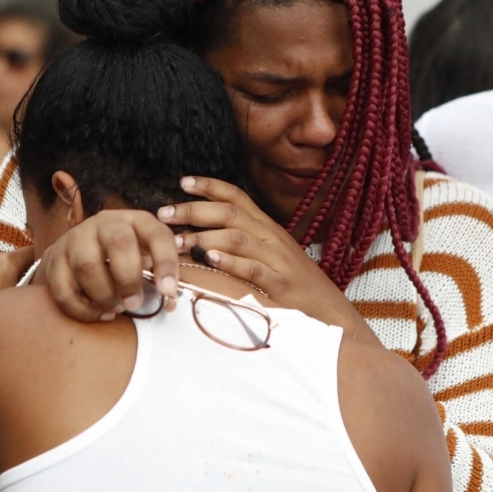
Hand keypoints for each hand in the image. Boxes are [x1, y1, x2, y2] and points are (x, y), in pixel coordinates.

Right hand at [34, 210, 180, 322]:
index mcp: (135, 221)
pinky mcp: (54, 259)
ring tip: (116, 309)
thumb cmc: (120, 256)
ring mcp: (76, 238)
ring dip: (104, 294)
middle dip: (128, 278)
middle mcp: (105, 223)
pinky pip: (64, 288)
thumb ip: (158, 277)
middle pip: (118, 242)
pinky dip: (82, 308)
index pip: (157, 235)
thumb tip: (170, 301)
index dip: (165, 262)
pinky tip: (98, 314)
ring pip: (87, 264)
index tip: (168, 291)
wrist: (76, 248)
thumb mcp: (143, 257)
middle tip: (134, 303)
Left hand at [158, 177, 374, 340]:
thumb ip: (243, 241)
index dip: (209, 186)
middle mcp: (271, 236)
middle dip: (193, 211)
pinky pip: (252, 269)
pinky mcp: (280, 284)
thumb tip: (203, 235)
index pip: (237, 195)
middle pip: (229, 213)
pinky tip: (209, 259)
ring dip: (202, 237)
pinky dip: (229, 262)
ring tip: (176, 242)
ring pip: (236, 237)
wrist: (329, 309)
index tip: (182, 182)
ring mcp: (277, 258)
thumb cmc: (293, 283)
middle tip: (164, 214)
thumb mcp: (269, 254)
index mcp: (267, 226)